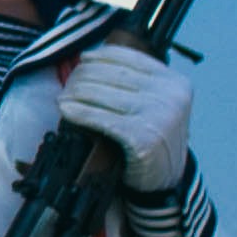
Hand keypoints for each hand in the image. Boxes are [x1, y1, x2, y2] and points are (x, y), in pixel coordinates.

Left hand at [59, 42, 192, 192]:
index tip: (83, 60)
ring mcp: (158, 116)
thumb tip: (89, 61)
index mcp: (174, 81)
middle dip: (82, 77)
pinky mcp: (143, 137)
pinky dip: (80, 112)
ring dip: (75, 94)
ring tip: (62, 98)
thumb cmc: (153, 137)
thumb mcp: (156, 103)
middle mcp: (169, 95)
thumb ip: (135, 82)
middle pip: (112, 74)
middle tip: (67, 85)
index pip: (128, 58)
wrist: (166, 179)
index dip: (100, 57)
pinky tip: (66, 110)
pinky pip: (101, 118)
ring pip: (102, 94)